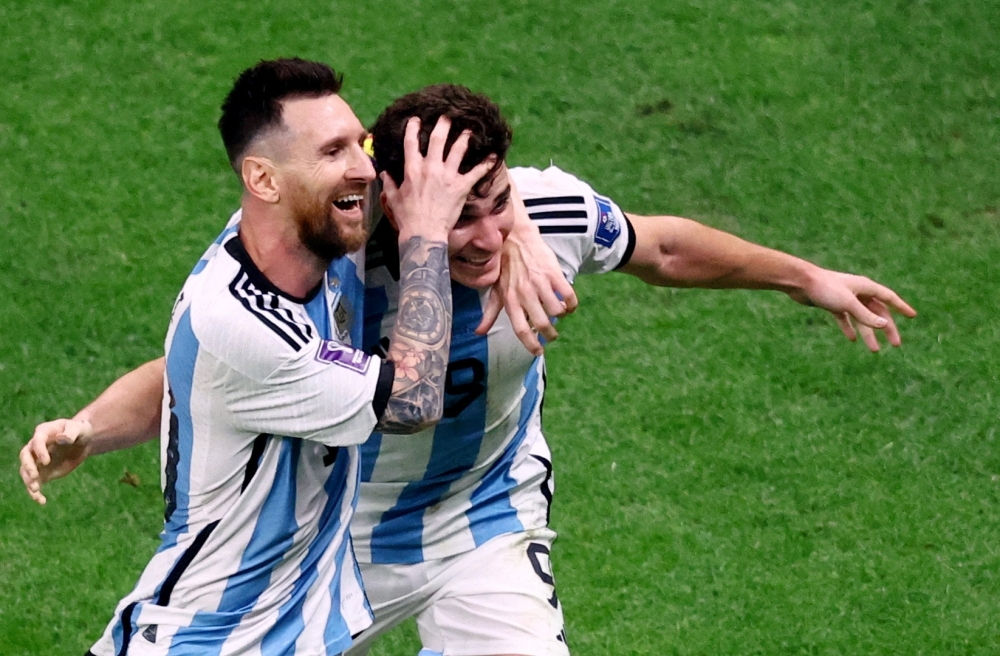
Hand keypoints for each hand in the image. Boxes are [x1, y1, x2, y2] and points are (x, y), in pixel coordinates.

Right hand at [19, 418, 93, 504]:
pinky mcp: (42, 472)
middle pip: (25, 456)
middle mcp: (35, 447)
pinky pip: (34, 483)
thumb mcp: (80, 429)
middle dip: (28, 467)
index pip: (36, 441)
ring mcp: (36, 460)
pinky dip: (35, 493)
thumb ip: (71, 433)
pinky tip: (41, 501)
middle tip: (35, 476)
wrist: (82, 442)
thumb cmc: (80, 431)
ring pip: (26, 471)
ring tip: (35, 490)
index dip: (39, 451)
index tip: (46, 461)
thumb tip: (61, 439)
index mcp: (43, 432)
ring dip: (28, 480)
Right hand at [381, 116, 497, 241]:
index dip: (413, 128)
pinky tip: (494, 156)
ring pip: (457, 150)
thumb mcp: (393, 198)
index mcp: (412, 169)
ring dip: (464, 138)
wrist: (424, 233)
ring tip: (469, 130)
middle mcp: (430, 168)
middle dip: (443, 125)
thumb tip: (384, 173)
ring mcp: (447, 176)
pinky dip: (486, 164)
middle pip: (437, 139)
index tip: (416, 119)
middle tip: (448, 116)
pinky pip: (476, 173)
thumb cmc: (407, 218)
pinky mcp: (461, 187)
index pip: (411, 142)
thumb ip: (389, 183)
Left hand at [476, 185, 578, 354]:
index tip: (539, 352)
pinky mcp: (553, 273)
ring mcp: (540, 283)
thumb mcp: (494, 290)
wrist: (514, 238)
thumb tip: (479, 332)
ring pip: (556, 310)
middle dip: (550, 334)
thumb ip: (489, 313)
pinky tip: (568, 304)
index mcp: (510, 300)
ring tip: (558, 314)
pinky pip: (568, 295)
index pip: (521, 329)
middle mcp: (525, 294)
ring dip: (560, 317)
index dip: (531, 344)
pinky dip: (571, 304)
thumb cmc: (503, 266)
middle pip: (542, 324)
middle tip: (552, 335)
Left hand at [791, 267, 916, 350]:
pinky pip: (845, 318)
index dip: (901, 307)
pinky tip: (852, 339)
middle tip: (895, 344)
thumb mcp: (848, 303)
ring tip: (874, 350)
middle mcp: (858, 292)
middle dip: (886, 328)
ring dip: (868, 333)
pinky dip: (849, 328)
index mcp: (865, 287)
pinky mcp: (833, 304)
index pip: (889, 298)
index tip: (913, 316)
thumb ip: (865, 315)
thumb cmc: (825, 288)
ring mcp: (845, 298)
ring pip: (861, 318)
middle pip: (877, 312)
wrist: (800, 282)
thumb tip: (884, 325)